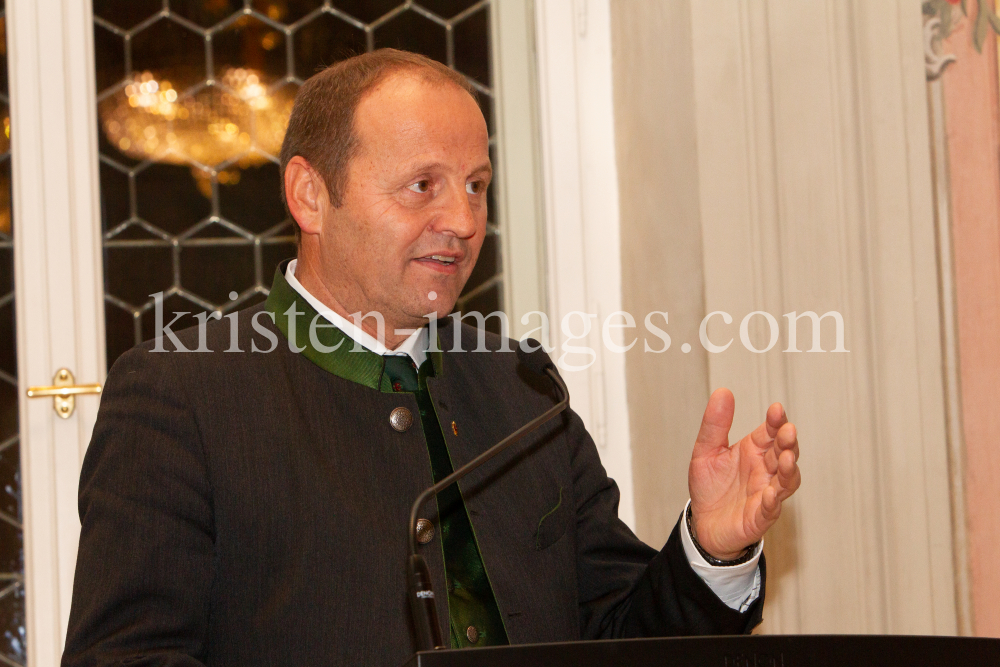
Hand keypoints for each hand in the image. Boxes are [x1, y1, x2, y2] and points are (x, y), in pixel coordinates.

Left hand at [687, 388, 800, 559]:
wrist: (702, 523)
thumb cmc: (710, 487)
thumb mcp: (706, 451)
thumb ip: (715, 424)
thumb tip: (723, 392)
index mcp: (754, 451)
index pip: (770, 432)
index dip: (776, 421)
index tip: (776, 409)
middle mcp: (765, 470)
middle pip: (784, 453)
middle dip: (787, 442)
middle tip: (787, 431)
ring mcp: (766, 493)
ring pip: (786, 481)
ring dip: (789, 470)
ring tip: (787, 458)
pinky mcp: (760, 517)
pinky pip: (771, 509)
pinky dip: (773, 501)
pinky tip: (771, 493)